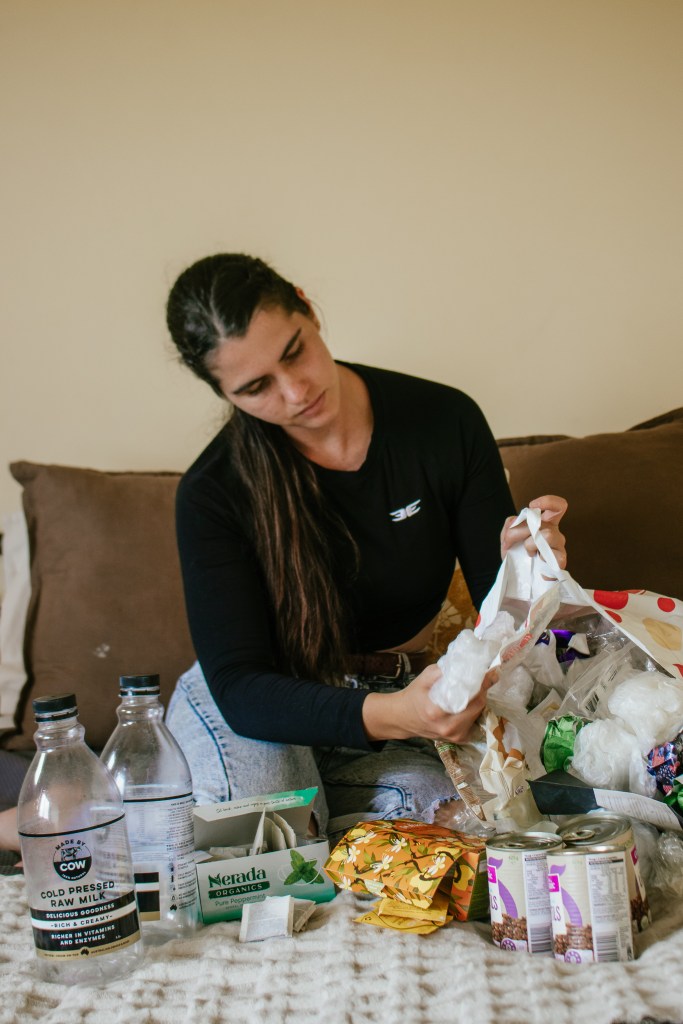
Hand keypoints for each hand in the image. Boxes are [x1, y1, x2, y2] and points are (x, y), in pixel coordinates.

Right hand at [362, 665, 495, 743]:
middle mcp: (448, 726)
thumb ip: (444, 671)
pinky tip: (466, 704)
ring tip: (473, 689)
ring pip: (478, 713)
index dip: (482, 683)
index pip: (470, 696)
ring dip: (478, 700)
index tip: (491, 672)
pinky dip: (474, 711)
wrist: (403, 718)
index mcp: (437, 711)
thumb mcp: (424, 677)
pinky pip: (474, 721)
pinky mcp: (459, 739)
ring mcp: (455, 736)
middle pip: (478, 705)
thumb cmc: (414, 695)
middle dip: (482, 690)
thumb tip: (467, 662)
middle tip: (482, 679)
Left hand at [500, 494, 567, 568]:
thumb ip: (511, 524)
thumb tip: (517, 522)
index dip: (548, 501)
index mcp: (545, 522)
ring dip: (529, 544)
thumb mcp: (507, 536)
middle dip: (519, 531)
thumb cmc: (516, 554)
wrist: (518, 577)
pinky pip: (551, 552)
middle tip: (511, 541)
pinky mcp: (561, 560)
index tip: (533, 505)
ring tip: (528, 553)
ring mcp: (559, 545)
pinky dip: (539, 557)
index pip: (558, 506)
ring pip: (547, 534)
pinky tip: (537, 561)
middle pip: (542, 521)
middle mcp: (554, 531)